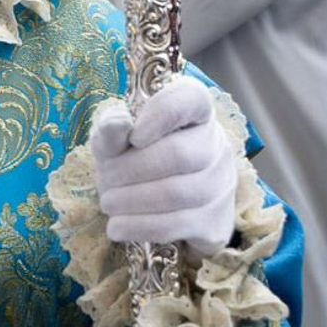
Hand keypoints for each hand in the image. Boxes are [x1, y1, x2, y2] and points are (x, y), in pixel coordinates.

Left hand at [91, 77, 236, 257]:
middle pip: (179, 155)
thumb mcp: (116, 139)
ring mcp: (222, 184)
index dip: (160, 114)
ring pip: (177, 193)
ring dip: (131, 200)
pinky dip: (140, 226)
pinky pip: (177, 225)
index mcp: (194, 111)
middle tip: (105, 179)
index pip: (190, 100)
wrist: (157, 205)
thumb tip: (119, 123)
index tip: (133, 135)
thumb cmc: (135, 159)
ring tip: (108, 203)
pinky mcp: (216, 221)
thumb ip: (111, 130)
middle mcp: (216, 144)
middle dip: (131, 169)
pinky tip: (117, 227)